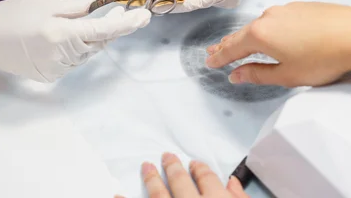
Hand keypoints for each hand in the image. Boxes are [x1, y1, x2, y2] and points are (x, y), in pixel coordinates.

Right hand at [0, 0, 150, 81]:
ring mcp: (55, 70)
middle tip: (116, 12)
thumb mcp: (45, 4)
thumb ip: (76, 8)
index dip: (126, 24)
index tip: (144, 16)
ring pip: (86, 54)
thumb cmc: (11, 15)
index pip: (103, 31)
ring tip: (77, 23)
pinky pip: (72, 62)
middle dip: (109, 28)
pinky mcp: (49, 77)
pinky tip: (62, 39)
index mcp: (61, 34)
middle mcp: (62, 57)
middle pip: (98, 44)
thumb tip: (100, 6)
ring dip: (90, 39)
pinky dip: (75, 49)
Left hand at [115, 153, 247, 197]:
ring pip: (158, 195)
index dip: (200, 169)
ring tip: (145, 167)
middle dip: (173, 167)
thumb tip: (234, 184)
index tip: (194, 163)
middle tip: (166, 156)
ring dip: (151, 180)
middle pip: (181, 182)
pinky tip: (116, 194)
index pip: (208, 179)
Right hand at [206, 2, 350, 86]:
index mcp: (260, 35)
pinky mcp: (302, 7)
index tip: (210, 62)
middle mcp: (268, 17)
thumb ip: (258, 75)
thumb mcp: (288, 75)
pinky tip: (270, 33)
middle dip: (227, 44)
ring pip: (259, 24)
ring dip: (247, 35)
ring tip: (238, 43)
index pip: (233, 49)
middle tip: (213, 51)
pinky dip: (266, 28)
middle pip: (242, 34)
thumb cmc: (324, 58)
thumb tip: (236, 75)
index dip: (220, 58)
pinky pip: (276, 19)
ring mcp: (286, 9)